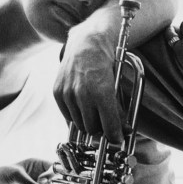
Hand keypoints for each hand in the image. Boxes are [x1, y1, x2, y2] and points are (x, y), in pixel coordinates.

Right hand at [53, 24, 124, 143]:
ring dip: (88, 122)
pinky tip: (82, 105)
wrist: (86, 44)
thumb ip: (119, 109)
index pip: (109, 126)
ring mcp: (68, 93)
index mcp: (102, 92)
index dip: (114, 136)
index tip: (117, 139)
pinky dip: (76, 115)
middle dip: (101, 128)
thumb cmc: (105, 63)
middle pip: (93, 129)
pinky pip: (68, 116)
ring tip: (94, 111)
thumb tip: (124, 130)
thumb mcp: (116, 85)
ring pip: (79, 124)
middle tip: (106, 123)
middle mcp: (83, 94)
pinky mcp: (58, 93)